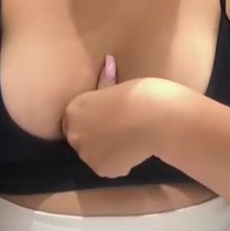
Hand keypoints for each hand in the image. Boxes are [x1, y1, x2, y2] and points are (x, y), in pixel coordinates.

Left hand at [61, 56, 171, 178]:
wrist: (156, 118)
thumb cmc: (139, 95)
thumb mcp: (117, 86)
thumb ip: (106, 85)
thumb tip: (107, 61)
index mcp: (73, 109)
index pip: (75, 120)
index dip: (92, 119)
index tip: (109, 116)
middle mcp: (73, 133)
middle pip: (81, 139)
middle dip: (96, 136)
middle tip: (120, 128)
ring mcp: (86, 154)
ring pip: (95, 154)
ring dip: (107, 150)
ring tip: (129, 138)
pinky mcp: (101, 170)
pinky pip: (109, 167)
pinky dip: (119, 162)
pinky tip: (133, 149)